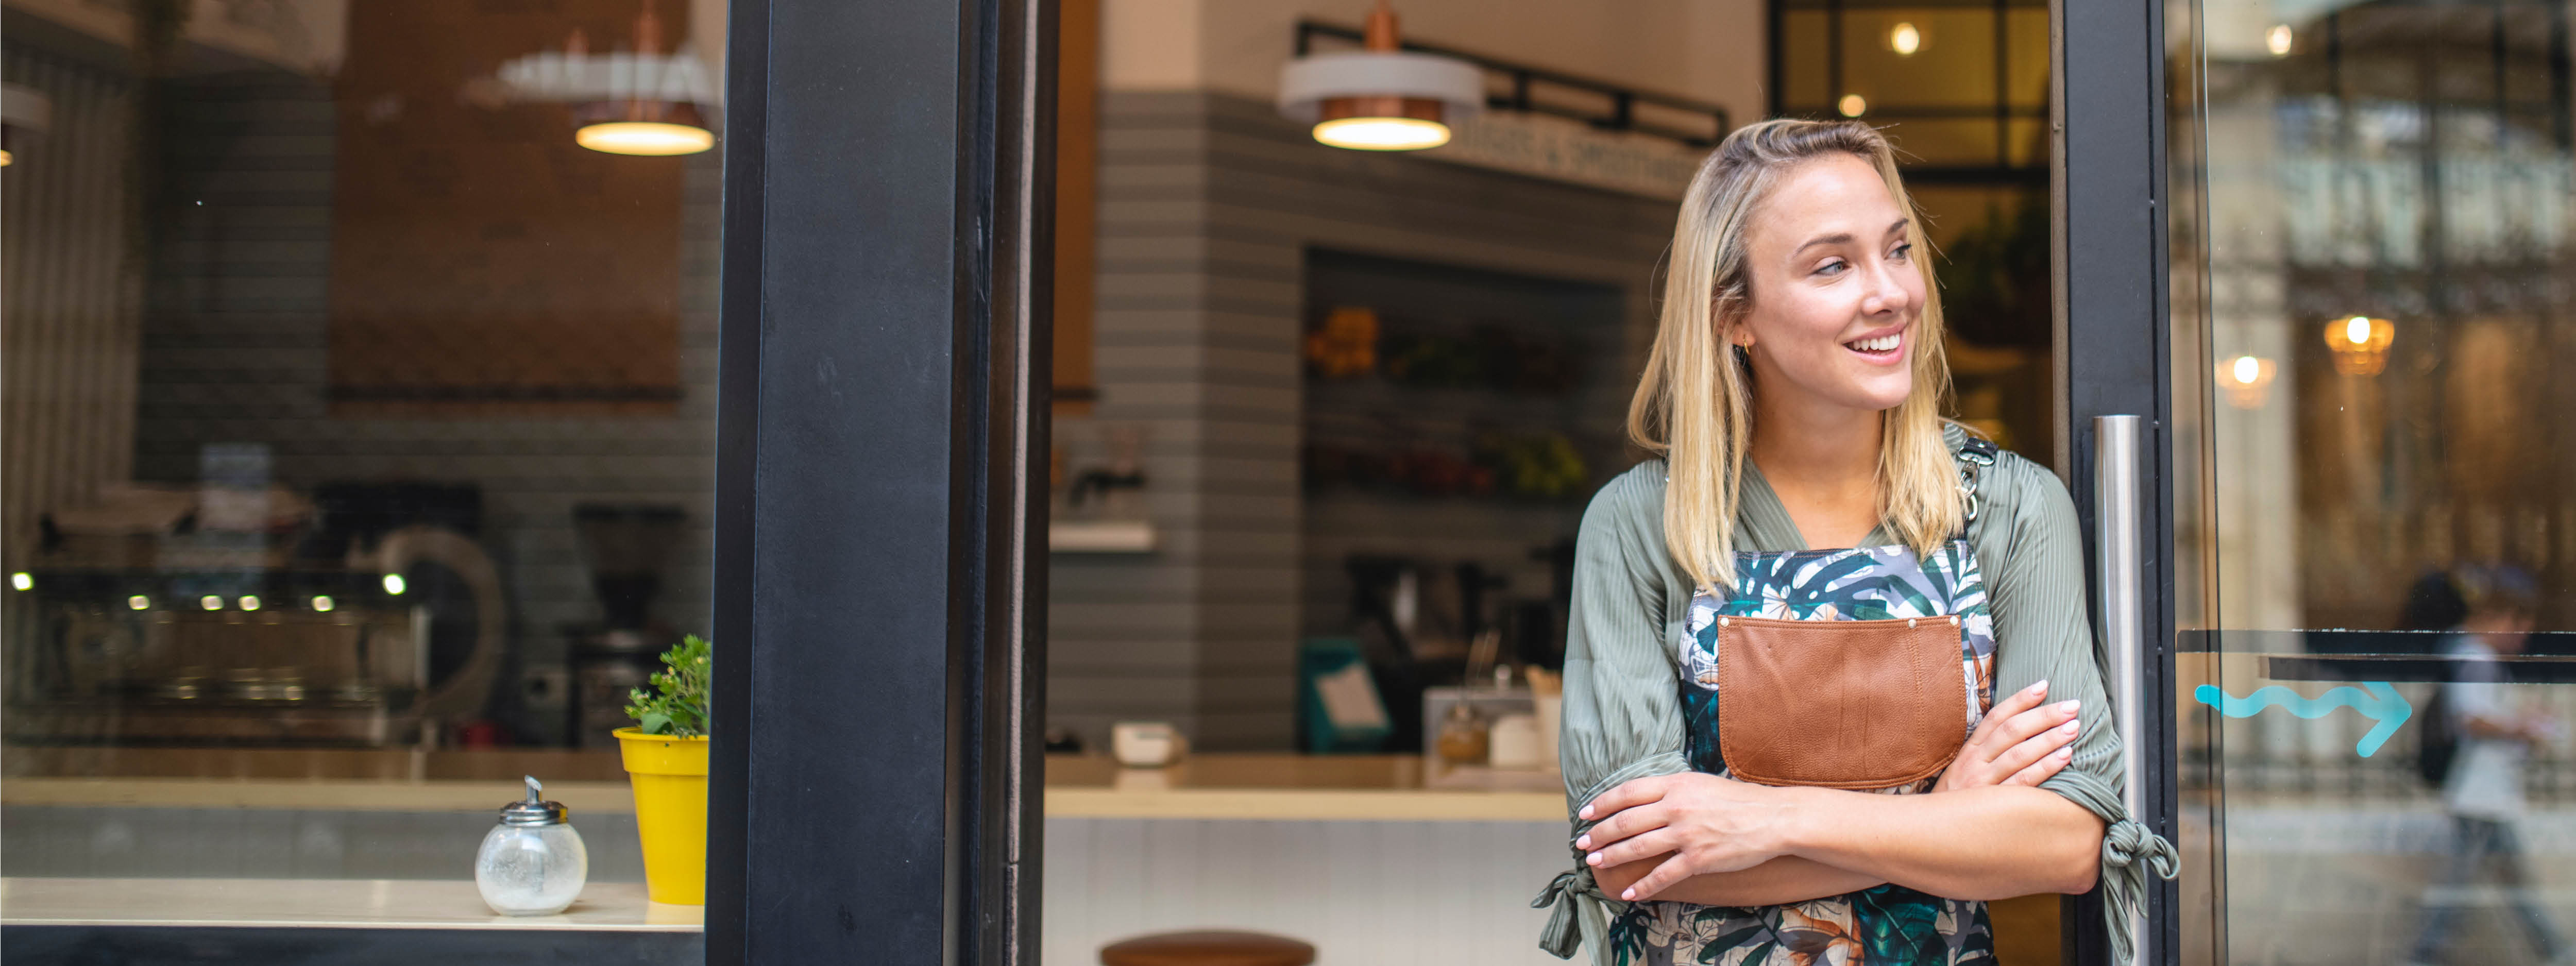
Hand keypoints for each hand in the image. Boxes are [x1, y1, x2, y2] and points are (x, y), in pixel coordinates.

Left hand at [1574, 772, 1798, 900]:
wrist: (1774, 818)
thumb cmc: (1739, 800)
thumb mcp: (1700, 783)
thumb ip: (1672, 789)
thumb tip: (1643, 797)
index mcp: (1676, 785)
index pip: (1627, 792)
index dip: (1602, 804)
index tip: (1585, 813)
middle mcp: (1676, 807)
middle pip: (1625, 821)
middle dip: (1598, 834)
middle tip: (1582, 843)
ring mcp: (1687, 834)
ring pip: (1637, 847)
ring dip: (1611, 856)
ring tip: (1596, 862)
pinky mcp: (1699, 859)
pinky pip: (1662, 875)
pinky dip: (1642, 886)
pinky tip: (1629, 892)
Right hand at [1934, 679, 2080, 792]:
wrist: (1935, 833)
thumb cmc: (1959, 801)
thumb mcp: (1965, 771)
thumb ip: (1988, 753)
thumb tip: (2023, 730)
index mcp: (1970, 751)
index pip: (1997, 717)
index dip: (2020, 699)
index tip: (2044, 685)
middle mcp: (1976, 762)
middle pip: (2012, 731)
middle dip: (2044, 715)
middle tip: (2072, 705)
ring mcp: (1984, 782)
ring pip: (2019, 753)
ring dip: (2049, 738)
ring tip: (2074, 727)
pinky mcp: (1995, 804)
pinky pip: (2024, 782)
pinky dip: (2046, 767)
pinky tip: (2065, 756)